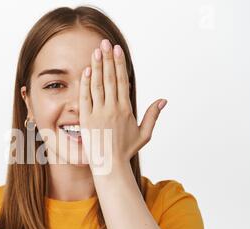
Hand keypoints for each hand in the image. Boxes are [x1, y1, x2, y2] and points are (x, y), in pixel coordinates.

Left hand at [79, 39, 166, 173]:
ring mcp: (98, 114)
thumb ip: (153, 116)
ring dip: (97, 67)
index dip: (119, 64)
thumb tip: (163, 100)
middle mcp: (112, 109)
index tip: (117, 51)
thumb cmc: (126, 150)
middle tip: (105, 43)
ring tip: (96, 52)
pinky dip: (86, 84)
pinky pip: (86, 98)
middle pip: (110, 79)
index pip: (122, 81)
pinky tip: (86, 71)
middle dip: (107, 59)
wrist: (110, 165)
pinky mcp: (86, 120)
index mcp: (126, 110)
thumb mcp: (144, 134)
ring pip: (97, 85)